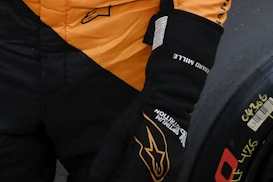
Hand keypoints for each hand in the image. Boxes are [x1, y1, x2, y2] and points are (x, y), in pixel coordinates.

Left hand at [90, 11, 220, 181]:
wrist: (171, 99)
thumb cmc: (141, 113)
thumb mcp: (118, 132)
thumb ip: (107, 158)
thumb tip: (94, 179)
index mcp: (143, 161)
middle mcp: (160, 170)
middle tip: (114, 176)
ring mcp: (172, 170)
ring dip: (137, 181)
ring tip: (125, 172)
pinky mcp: (178, 167)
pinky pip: (162, 180)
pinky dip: (149, 179)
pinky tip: (139, 172)